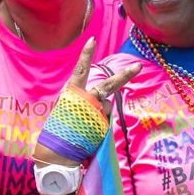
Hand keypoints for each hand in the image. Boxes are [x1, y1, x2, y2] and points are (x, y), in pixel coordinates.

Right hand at [33, 39, 140, 168]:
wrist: (55, 153)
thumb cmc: (57, 132)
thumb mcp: (65, 110)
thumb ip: (81, 101)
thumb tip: (103, 100)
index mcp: (71, 94)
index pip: (80, 70)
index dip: (86, 55)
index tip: (92, 40)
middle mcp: (85, 100)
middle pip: (109, 85)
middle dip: (125, 76)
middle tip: (137, 67)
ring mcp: (95, 113)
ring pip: (107, 105)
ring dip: (102, 111)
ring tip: (87, 124)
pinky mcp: (102, 126)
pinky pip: (106, 120)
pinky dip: (101, 124)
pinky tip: (89, 133)